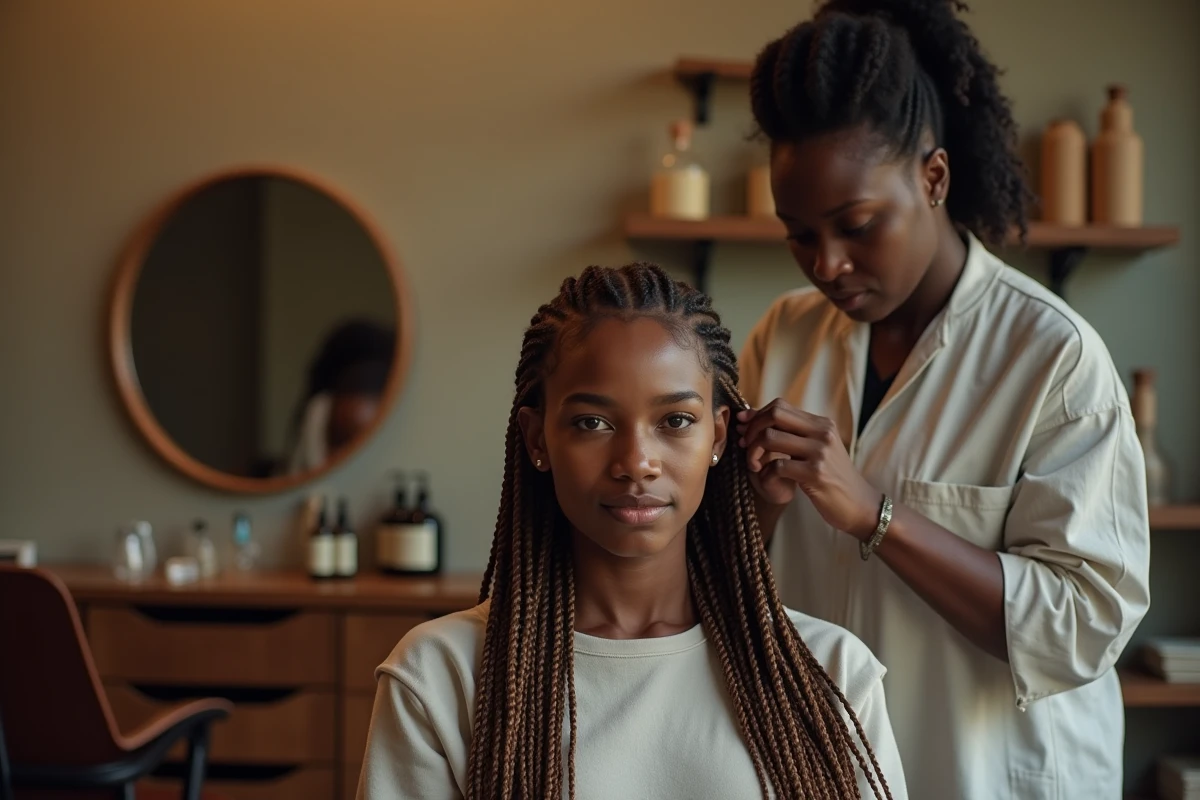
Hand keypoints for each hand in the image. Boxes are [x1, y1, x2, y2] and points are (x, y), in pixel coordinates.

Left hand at [737, 399, 881, 539]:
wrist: (860, 506)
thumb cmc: (832, 479)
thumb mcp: (817, 451)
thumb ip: (793, 435)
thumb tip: (753, 418)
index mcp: (822, 424)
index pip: (780, 406)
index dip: (756, 415)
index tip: (743, 428)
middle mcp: (823, 433)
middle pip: (774, 414)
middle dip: (752, 429)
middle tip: (746, 446)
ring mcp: (820, 452)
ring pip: (770, 438)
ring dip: (754, 452)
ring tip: (754, 465)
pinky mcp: (815, 474)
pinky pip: (776, 466)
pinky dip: (764, 474)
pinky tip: (767, 481)